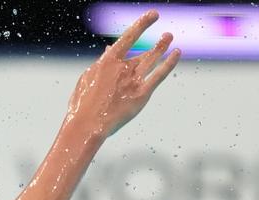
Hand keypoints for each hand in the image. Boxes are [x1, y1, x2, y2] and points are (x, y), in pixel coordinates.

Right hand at [63, 10, 179, 142]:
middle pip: (144, 52)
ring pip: (152, 60)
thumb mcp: (87, 78)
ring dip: (162, 48)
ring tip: (169, 39)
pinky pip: (159, 75)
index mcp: (108, 61)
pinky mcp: (142, 94)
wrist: (87, 124)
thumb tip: (109, 49)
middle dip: (157, 43)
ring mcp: (134, 80)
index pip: (129, 37)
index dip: (142, 24)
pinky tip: (176, 54)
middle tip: (168, 35)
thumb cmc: (82, 104)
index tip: (152, 15)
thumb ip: (101, 62)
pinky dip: (169, 63)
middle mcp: (123, 68)